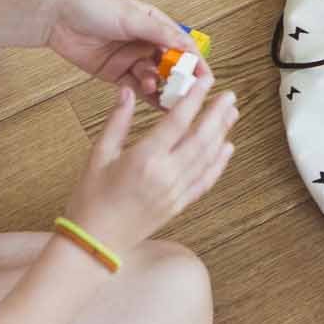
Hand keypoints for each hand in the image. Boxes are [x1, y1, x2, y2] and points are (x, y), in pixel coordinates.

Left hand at [43, 0, 197, 100]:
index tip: (206, 77)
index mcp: (154, 23)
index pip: (182, 44)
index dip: (195, 61)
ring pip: (154, 77)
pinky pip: (135, 88)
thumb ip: (160, 33)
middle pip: (170, 64)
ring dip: (159, 85)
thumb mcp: (131, 16)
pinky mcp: (115, 73)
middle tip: (184, 91)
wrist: (55, 17)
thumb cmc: (92, 7)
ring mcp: (130, 58)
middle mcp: (145, 41)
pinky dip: (145, 95)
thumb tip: (188, 46)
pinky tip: (152, 100)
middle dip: (178, 78)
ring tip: (157, 89)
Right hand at [67, 76, 237, 254]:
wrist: (95, 241)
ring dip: (222, 134)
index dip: (195, 99)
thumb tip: (127, 92)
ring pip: (207, 158)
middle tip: (229, 95)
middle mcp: (166, 174)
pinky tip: (227, 148)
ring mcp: (176, 191)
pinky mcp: (179, 204)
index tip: (206, 82)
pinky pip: (205, 181)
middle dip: (217, 114)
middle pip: (200, 138)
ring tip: (231, 114)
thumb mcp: (98, 155)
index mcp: (144, 158)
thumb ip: (116, 122)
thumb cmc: (91, 198)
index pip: (177, 121)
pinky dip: (219, 164)